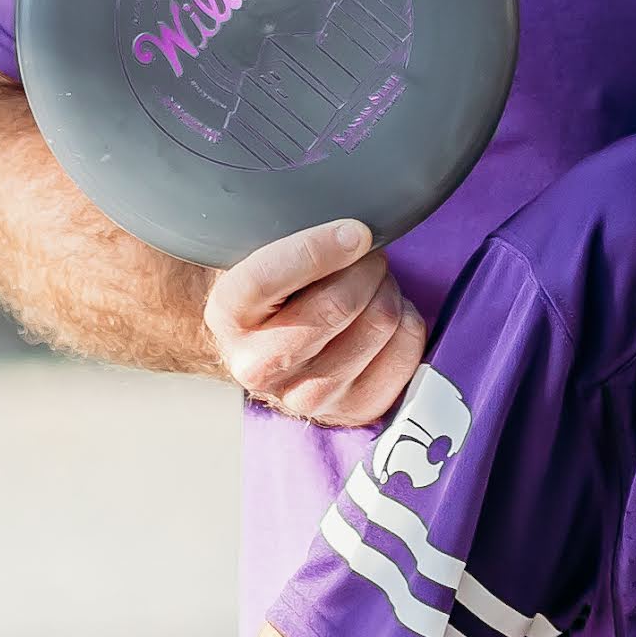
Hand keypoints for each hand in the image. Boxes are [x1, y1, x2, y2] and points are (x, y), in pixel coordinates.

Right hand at [206, 218, 427, 424]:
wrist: (271, 348)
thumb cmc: (276, 289)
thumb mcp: (260, 252)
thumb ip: (289, 231)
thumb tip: (351, 225)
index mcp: (227, 316)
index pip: (268, 278)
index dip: (320, 247)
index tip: (355, 230)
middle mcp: (259, 366)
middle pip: (336, 305)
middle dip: (365, 266)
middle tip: (365, 255)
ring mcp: (307, 397)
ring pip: (379, 323)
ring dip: (388, 290)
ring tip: (373, 285)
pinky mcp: (352, 410)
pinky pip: (407, 351)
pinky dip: (407, 321)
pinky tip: (384, 314)